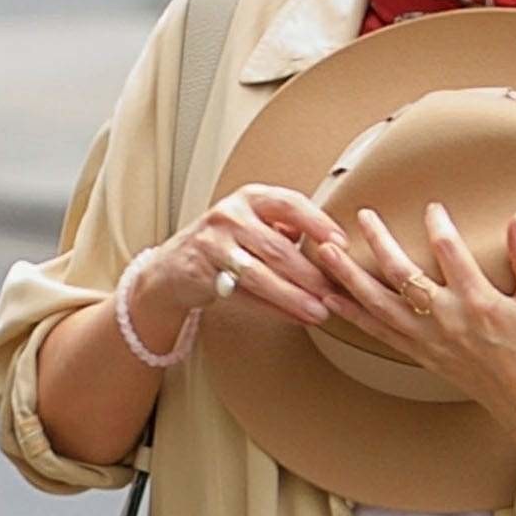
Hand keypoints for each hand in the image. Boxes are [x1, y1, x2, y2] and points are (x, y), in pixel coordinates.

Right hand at [132, 181, 345, 345]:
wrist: (174, 267)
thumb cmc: (224, 245)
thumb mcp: (254, 225)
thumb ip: (286, 231)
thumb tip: (331, 247)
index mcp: (250, 198)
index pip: (290, 204)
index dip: (318, 223)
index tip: (341, 244)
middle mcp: (230, 215)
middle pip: (278, 247)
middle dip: (310, 273)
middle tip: (335, 291)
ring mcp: (214, 242)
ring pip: (262, 274)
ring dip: (294, 296)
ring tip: (319, 311)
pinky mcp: (203, 271)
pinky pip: (245, 294)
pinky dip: (273, 308)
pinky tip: (295, 317)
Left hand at [314, 203, 515, 442]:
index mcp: (479, 303)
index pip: (450, 252)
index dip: (438, 225)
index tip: (432, 207)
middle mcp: (447, 321)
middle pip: (402, 275)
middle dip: (379, 242)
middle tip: (362, 215)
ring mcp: (429, 340)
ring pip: (379, 305)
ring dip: (350, 278)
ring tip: (326, 253)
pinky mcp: (420, 355)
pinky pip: (378, 333)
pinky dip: (353, 315)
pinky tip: (331, 299)